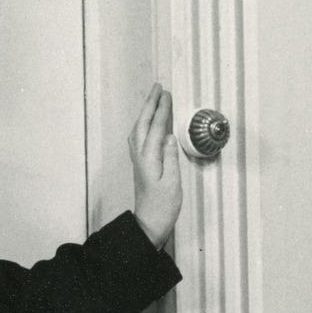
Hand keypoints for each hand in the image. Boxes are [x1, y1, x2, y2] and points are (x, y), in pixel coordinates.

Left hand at [128, 83, 182, 246]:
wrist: (149, 224)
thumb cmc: (163, 207)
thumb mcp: (172, 183)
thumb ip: (170, 158)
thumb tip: (169, 137)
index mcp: (149, 159)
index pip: (156, 128)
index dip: (161, 110)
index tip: (167, 94)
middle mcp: (140, 157)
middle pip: (143, 124)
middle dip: (150, 104)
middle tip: (158, 87)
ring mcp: (139, 161)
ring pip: (139, 130)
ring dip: (146, 113)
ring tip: (154, 99)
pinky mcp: (141, 166)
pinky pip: (140, 139)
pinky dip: (144, 125)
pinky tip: (148, 124)